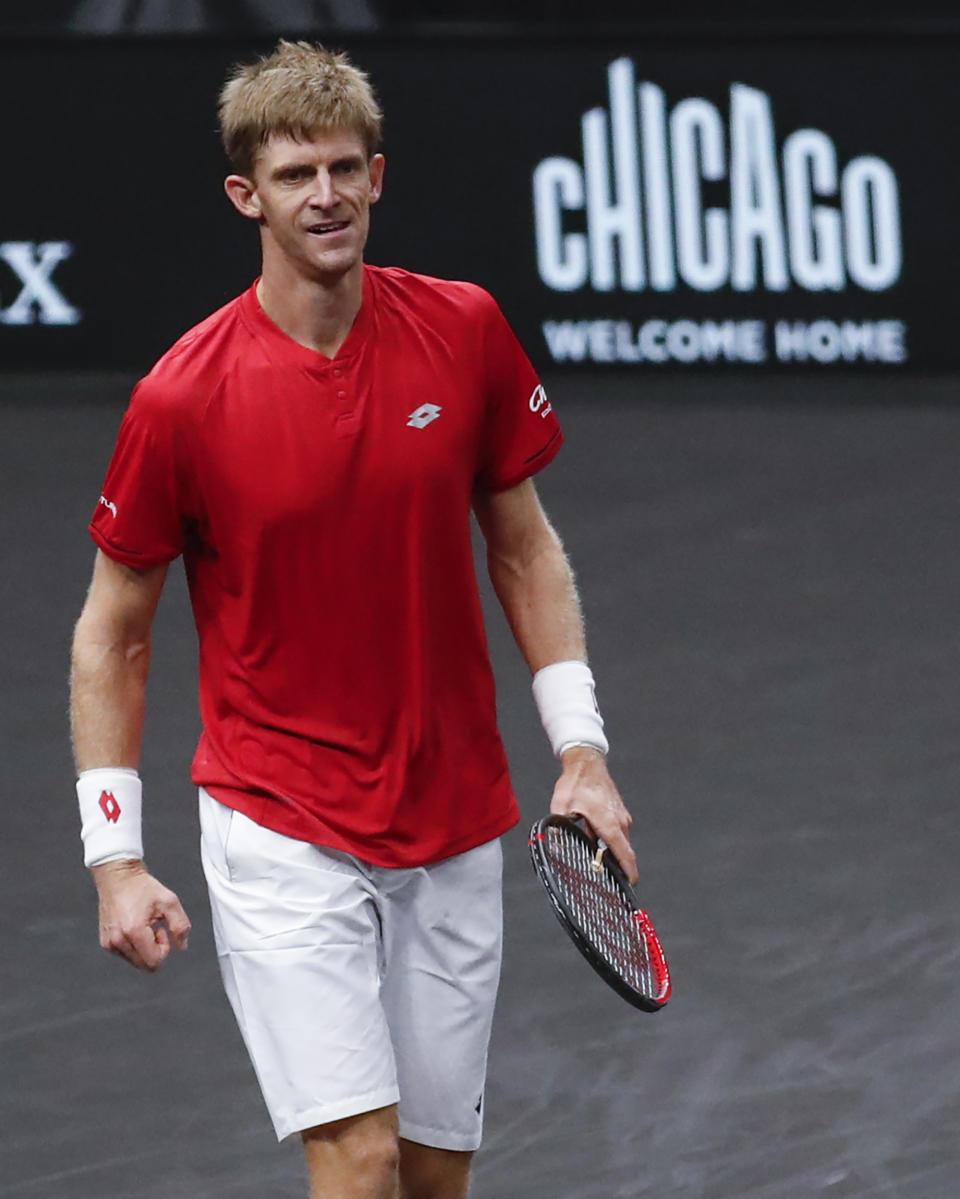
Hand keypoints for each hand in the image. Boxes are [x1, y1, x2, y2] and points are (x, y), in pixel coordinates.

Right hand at [92, 859, 190, 970]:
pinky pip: (125, 955)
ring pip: (135, 961)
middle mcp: (118, 940)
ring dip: (144, 948)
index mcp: (133, 931)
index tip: (162, 930)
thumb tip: (182, 945)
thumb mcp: (169, 901)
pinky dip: (134, 946)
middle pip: (144, 965)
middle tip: (154, 928)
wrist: (118, 877)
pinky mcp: (105, 942)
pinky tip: (135, 927)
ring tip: (144, 926)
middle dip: (154, 950)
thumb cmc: (141, 887)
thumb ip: (180, 925)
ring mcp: (109, 942)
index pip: (153, 961)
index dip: (164, 948)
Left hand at [550, 747, 638, 883]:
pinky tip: (596, 838)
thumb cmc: (575, 783)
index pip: (624, 853)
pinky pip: (619, 830)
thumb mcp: (561, 808)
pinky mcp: (620, 810)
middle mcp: (620, 821)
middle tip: (609, 878)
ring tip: (598, 858)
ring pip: (621, 840)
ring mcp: (622, 815)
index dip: (629, 871)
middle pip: (624, 850)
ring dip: (613, 851)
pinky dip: (612, 839)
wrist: (586, 761)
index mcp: (608, 823)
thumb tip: (554, 847)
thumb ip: (559, 828)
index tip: (631, 884)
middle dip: (619, 866)